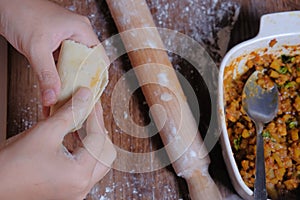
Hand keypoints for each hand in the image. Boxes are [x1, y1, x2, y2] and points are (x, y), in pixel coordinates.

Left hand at [0, 0, 99, 105]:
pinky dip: (58, 77)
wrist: (3, 4)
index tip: (91, 94)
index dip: (97, 78)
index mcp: (82, 30)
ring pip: (74, 66)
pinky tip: (55, 89)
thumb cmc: (20, 11)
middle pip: (87, 65)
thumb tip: (52, 97)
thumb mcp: (37, 47)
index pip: (99, 58)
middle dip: (81, 83)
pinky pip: (62, 64)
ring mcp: (67, 40)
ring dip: (69, 82)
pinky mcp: (56, 45)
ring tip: (67, 98)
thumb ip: (46, 75)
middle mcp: (77, 35)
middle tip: (77, 99)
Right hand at [0, 88, 115, 199]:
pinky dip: (84, 151)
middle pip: (106, 153)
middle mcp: (81, 187)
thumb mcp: (45, 132)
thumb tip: (85, 97)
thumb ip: (70, 113)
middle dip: (99, 130)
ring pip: (98, 161)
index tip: (91, 102)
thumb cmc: (12, 166)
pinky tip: (74, 136)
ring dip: (92, 140)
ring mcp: (76, 191)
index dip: (95, 116)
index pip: (98, 139)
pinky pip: (86, 168)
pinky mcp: (69, 190)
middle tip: (90, 111)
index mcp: (79, 175)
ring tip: (83, 121)